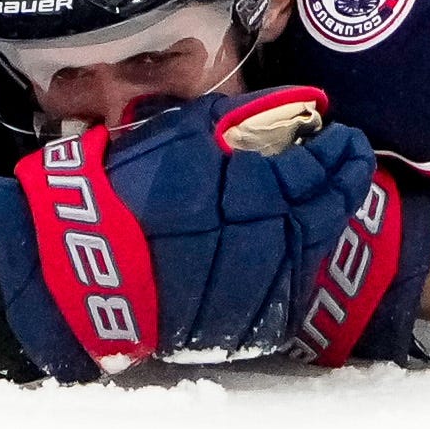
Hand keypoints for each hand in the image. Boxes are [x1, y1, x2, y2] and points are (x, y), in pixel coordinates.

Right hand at [0, 87, 376, 379]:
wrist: (75, 266)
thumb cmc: (120, 190)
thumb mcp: (177, 137)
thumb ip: (237, 120)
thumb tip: (293, 103)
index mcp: (242, 193)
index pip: (312, 171)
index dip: (337, 153)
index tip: (347, 137)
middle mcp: (258, 244)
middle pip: (321, 214)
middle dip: (342, 185)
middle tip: (354, 163)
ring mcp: (253, 291)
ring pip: (310, 255)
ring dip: (327, 223)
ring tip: (333, 199)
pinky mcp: (240, 326)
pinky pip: (287, 293)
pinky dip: (301, 264)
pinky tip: (302, 244)